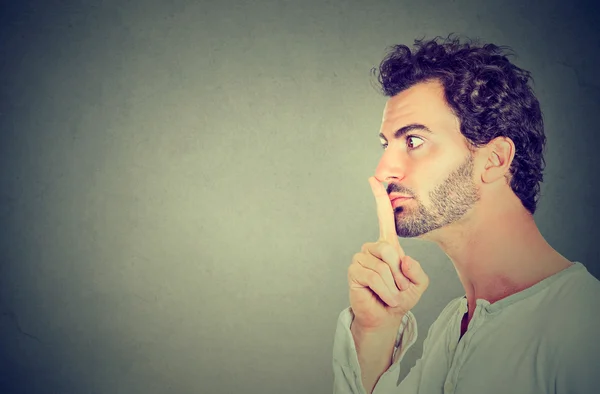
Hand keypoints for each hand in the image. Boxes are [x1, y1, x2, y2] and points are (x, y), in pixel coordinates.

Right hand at [348, 177, 428, 330]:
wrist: (386, 317)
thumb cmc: (401, 297)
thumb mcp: (419, 284)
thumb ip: (417, 271)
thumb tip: (400, 260)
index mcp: (388, 244)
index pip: (384, 217)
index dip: (379, 198)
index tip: (372, 179)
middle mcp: (372, 247)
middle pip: (390, 250)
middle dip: (400, 275)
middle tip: (398, 288)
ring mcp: (361, 258)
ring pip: (383, 267)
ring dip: (393, 287)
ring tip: (390, 295)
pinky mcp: (354, 271)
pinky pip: (374, 278)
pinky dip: (385, 292)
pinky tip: (383, 297)